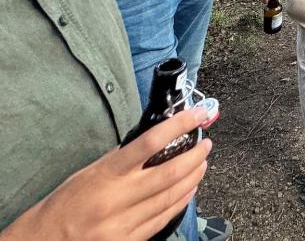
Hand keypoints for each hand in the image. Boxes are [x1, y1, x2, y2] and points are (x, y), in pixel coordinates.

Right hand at [3, 107, 211, 240]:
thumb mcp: (88, 173)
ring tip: (202, 164)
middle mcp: (117, 200)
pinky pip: (164, 219)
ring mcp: (124, 224)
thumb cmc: (63, 205)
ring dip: (193, 178)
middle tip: (206, 144)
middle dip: (195, 156)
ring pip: (172, 197)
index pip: (149, 143)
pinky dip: (181, 201)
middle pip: (170, 173)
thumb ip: (121, 160)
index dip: (178, 126)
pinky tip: (189, 190)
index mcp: (105, 176)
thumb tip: (153, 143)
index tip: (196, 114)